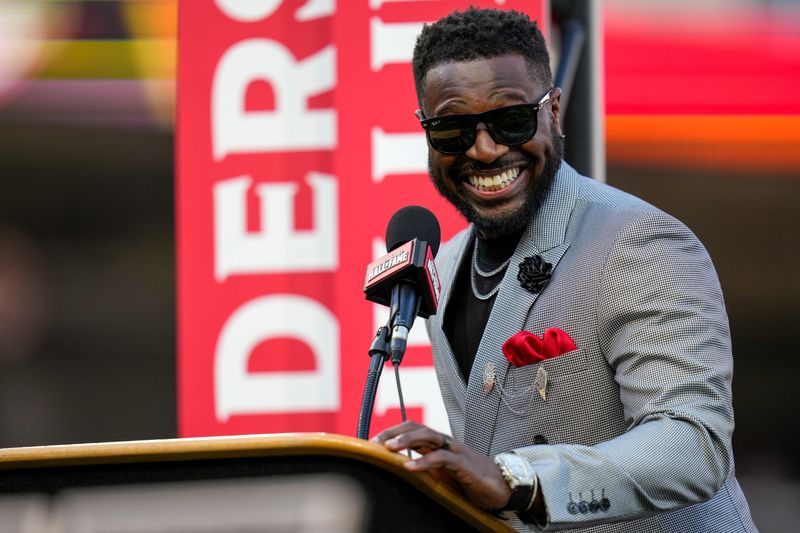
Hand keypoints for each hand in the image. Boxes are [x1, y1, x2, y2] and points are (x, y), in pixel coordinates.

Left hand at [371, 421, 511, 509]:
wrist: (503, 488)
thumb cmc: (472, 480)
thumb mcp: (443, 472)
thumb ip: (427, 464)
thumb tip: (401, 464)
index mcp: (440, 444)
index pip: (414, 428)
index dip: (394, 431)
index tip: (374, 440)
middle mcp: (446, 443)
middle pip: (418, 427)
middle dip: (394, 432)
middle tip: (375, 441)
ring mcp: (456, 451)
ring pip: (429, 437)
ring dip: (406, 441)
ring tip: (388, 448)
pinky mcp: (464, 465)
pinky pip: (442, 458)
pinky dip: (424, 461)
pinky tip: (410, 466)